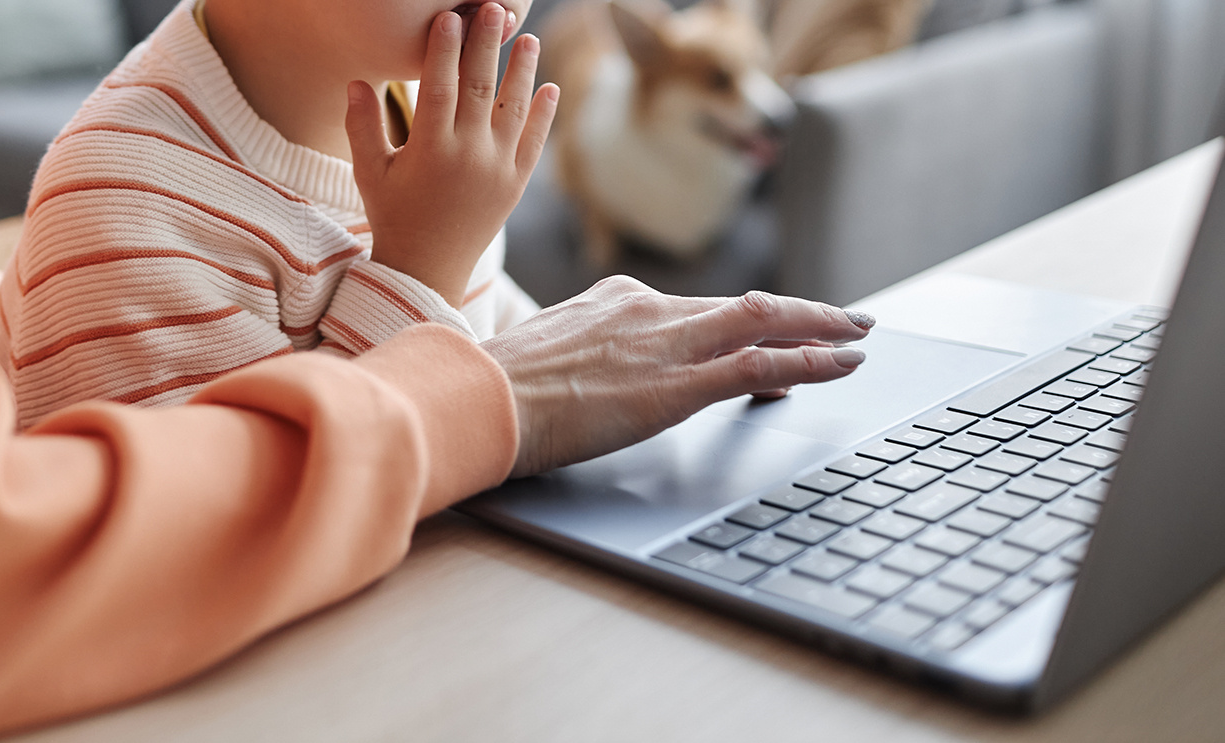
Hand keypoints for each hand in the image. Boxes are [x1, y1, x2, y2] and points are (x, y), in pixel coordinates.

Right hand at [344, 4, 558, 307]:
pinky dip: (544, 115)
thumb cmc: (393, 217)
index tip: (450, 17)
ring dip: (524, 71)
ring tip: (529, 38)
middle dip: (489, 44)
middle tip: (495, 8)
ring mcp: (497, 171)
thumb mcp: (370, 173)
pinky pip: (534, 143)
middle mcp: (469, 157)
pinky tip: (550, 88)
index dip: (445, 50)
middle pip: (481, 88)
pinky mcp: (515, 186)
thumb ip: (362, 126)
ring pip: (515, 110)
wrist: (429, 270)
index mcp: (430, 151)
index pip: (440, 87)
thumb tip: (357, 80)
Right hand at [481, 276, 873, 477]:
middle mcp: (651, 311)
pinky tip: (840, 363)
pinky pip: (759, 366)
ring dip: (820, 329)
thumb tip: (602, 374)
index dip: (747, 321)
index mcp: (618, 302)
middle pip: (745, 307)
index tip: (771, 326)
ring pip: (764, 325)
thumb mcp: (547, 353)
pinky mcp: (676, 385)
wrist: (477, 398)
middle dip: (803, 312)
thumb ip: (586, 354)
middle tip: (847, 317)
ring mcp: (667, 345)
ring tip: (859, 334)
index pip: (701, 310)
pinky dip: (808, 362)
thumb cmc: (497, 387)